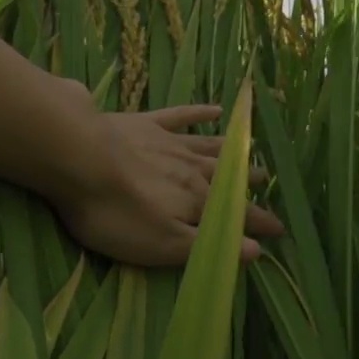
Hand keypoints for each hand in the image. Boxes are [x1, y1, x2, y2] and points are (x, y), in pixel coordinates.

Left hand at [47, 96, 284, 267]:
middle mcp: (192, 171)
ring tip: (251, 149)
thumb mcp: (160, 244)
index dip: (259, 223)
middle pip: (227, 177)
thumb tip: (255, 249)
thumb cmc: (116, 212)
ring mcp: (170, 143)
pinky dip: (199, 113)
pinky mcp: (146, 124)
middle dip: (248, 181)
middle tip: (268, 180)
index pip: (236, 215)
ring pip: (210, 147)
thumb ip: (205, 245)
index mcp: (197, 203)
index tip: (280, 228)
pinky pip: (181, 117)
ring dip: (231, 150)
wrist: (78, 156)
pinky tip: (215, 110)